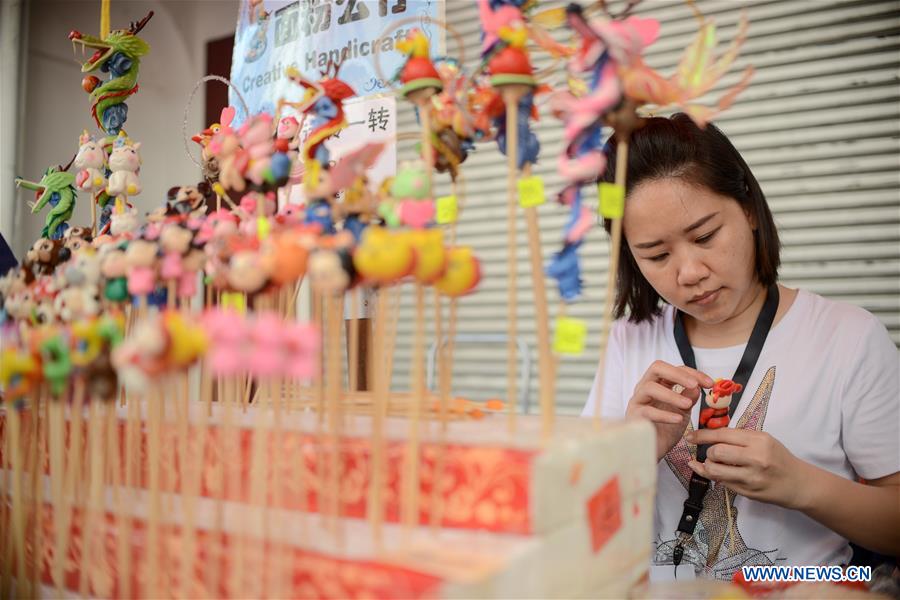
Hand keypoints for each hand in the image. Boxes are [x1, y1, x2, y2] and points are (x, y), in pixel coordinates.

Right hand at [625, 361, 713, 460]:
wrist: (653, 451)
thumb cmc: (665, 430)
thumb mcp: (682, 412)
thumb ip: (688, 397)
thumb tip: (697, 385)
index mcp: (658, 384)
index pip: (674, 369)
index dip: (693, 373)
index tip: (709, 383)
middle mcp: (645, 388)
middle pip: (657, 368)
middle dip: (678, 374)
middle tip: (694, 384)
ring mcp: (637, 401)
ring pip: (650, 388)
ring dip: (671, 395)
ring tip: (687, 405)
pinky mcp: (634, 417)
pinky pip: (647, 411)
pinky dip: (665, 414)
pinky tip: (678, 420)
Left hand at [686, 428, 806, 508]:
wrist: (798, 483)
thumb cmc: (778, 458)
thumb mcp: (764, 440)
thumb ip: (739, 437)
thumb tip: (709, 434)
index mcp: (759, 440)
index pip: (723, 434)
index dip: (702, 435)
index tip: (691, 437)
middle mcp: (756, 458)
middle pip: (716, 452)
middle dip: (708, 452)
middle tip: (712, 453)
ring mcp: (752, 477)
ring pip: (715, 471)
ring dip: (708, 466)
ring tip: (714, 464)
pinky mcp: (748, 492)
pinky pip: (722, 483)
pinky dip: (715, 477)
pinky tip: (714, 473)